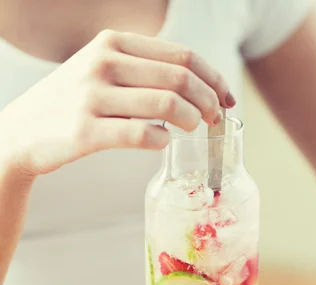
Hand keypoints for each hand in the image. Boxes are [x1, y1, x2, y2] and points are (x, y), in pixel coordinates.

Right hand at [0, 30, 233, 175]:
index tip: (227, 98)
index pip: (181, 55)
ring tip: (195, 130)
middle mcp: (103, 63)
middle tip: (217, 120)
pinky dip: (161, 141)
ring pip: (166, 106)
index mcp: (113, 42)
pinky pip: (140, 135)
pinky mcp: (85, 131)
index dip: (213, 78)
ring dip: (192, 121)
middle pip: (180, 79)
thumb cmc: (71, 104)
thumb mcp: (101, 70)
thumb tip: (194, 85)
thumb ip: (141, 70)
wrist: (21, 132)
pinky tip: (162, 143)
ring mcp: (93, 97)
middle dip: (210, 101)